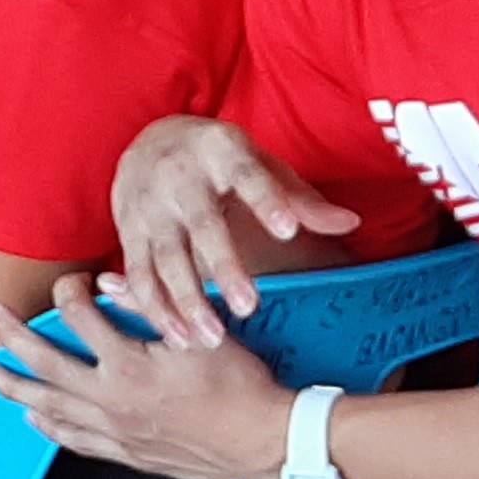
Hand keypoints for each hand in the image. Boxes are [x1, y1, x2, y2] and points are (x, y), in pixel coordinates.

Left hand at [0, 292, 291, 478]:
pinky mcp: (127, 454)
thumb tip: (109, 280)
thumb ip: (151, 305)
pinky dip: (49, 429)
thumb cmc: (241, 388)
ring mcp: (116, 431)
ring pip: (49, 407)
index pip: (79, 318)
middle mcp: (112, 400)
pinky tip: (32, 420)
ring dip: (13, 387)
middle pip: (46, 364)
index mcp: (130, 365)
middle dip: (13, 338)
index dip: (69, 293)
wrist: (266, 444)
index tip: (72, 282)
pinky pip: (75, 441)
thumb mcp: (203, 334)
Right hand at [107, 116, 360, 331]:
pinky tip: (177, 336)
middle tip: (248, 307)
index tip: (288, 230)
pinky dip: (154, 307)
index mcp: (221, 151)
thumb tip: (350, 223)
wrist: (148, 140)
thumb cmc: (219, 158)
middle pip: (203, 226)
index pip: (248, 177)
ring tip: (212, 339)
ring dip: (185, 300)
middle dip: (225, 267)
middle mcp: (180, 176)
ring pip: (165, 257)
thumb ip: (299, 198)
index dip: (267, 202)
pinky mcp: (128, 230)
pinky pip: (138, 273)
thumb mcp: (260, 163)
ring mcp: (149, 205)